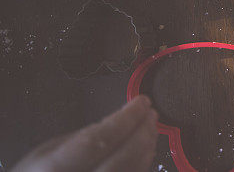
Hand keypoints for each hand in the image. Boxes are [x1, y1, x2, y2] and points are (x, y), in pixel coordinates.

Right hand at [12, 96, 157, 171]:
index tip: (142, 102)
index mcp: (54, 168)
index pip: (99, 140)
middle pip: (121, 158)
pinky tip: (146, 149)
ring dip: (147, 147)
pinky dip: (142, 163)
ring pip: (131, 171)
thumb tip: (121, 120)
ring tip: (151, 127)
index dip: (126, 119)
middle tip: (150, 113)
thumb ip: (85, 136)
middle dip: (142, 132)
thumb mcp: (49, 150)